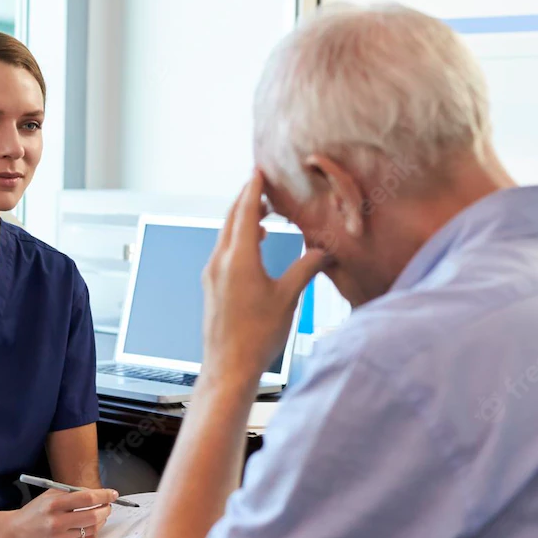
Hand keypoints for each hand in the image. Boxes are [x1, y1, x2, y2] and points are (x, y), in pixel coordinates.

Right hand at [5, 487, 116, 537]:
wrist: (15, 532)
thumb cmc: (34, 512)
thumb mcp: (48, 496)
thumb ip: (70, 493)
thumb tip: (95, 493)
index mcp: (54, 503)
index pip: (87, 497)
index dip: (104, 495)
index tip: (113, 494)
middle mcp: (57, 521)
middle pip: (93, 515)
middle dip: (106, 509)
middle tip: (108, 505)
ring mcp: (60, 537)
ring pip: (92, 529)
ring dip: (101, 520)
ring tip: (100, 514)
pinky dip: (92, 531)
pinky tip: (91, 525)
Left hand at [202, 170, 324, 381]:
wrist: (229, 367)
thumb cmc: (258, 335)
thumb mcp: (289, 297)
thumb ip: (306, 268)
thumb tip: (326, 251)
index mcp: (238, 258)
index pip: (244, 211)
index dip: (254, 188)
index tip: (259, 170)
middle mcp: (219, 261)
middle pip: (231, 219)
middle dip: (246, 199)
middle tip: (263, 184)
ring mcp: (212, 274)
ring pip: (225, 235)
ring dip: (242, 219)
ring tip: (262, 212)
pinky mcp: (211, 286)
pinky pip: (223, 250)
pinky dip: (237, 238)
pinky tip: (252, 243)